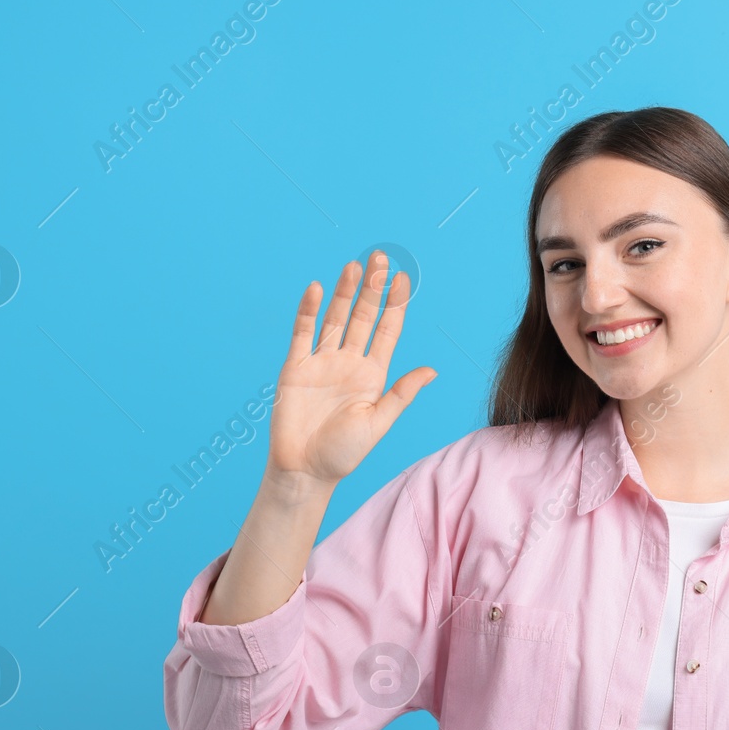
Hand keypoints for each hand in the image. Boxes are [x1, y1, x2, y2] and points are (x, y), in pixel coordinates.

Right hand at [265, 252, 435, 490]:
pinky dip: (308, 311)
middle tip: (379, 258)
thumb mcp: (379, 422)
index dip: (395, 304)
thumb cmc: (343, 454)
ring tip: (353, 266)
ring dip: (343, 292)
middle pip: (362, 316)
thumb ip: (402, 393)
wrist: (304, 471)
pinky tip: (316, 289)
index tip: (403, 278)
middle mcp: (348, 362)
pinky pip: (303, 333)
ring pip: (334, 318)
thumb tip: (433, 370)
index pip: (387, 330)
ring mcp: (321, 362)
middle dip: (372, 288)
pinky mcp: (295, 367)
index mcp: (373, 374)